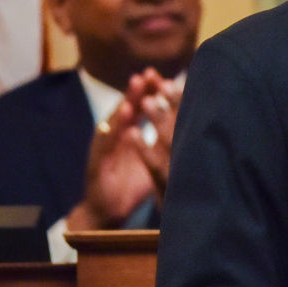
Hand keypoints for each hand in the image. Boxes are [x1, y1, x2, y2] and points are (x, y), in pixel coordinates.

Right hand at [66, 68, 182, 230]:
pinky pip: (100, 152)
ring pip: (112, 127)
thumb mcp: (153, 160)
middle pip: (128, 111)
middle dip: (137, 93)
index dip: (153, 92)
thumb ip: (165, 142)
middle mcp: (116, 138)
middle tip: (147, 75)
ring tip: (131, 98)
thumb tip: (192, 125)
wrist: (107, 211)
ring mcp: (105, 150)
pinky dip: (105, 138)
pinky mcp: (95, 167)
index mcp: (130, 134)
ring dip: (121, 112)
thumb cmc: (132, 183)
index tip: (165, 77)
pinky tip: (108, 128)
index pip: (142, 108)